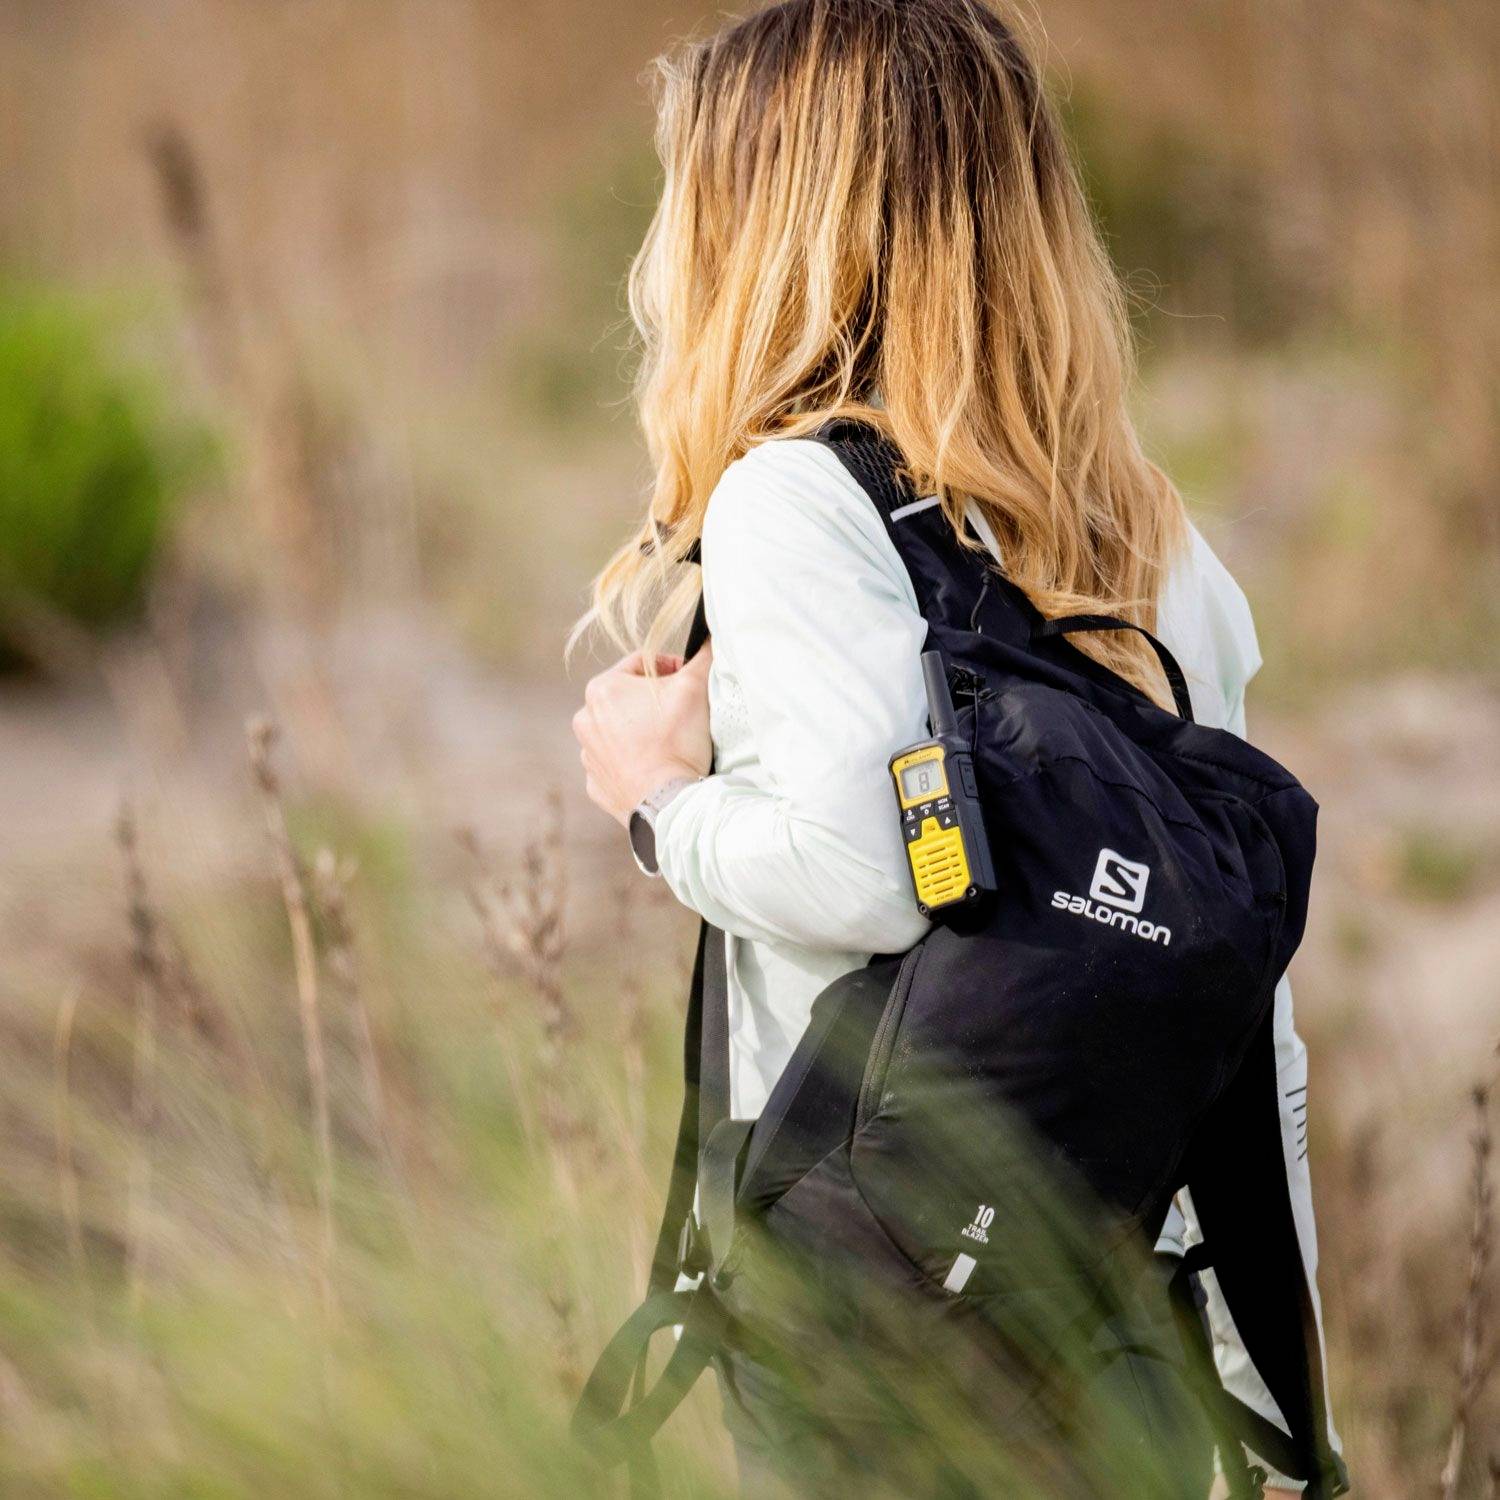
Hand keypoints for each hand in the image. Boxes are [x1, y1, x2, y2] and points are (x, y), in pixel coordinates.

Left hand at [573, 645, 712, 826]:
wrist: (668, 802)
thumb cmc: (677, 741)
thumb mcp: (695, 688)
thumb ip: (702, 657)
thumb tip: (709, 637)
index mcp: (602, 689)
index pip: (640, 663)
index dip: (670, 668)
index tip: (688, 682)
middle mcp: (585, 719)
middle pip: (628, 697)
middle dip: (654, 701)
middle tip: (682, 713)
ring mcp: (588, 754)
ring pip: (620, 730)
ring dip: (642, 731)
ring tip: (670, 742)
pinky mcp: (596, 783)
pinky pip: (617, 763)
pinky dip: (634, 761)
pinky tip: (656, 766)